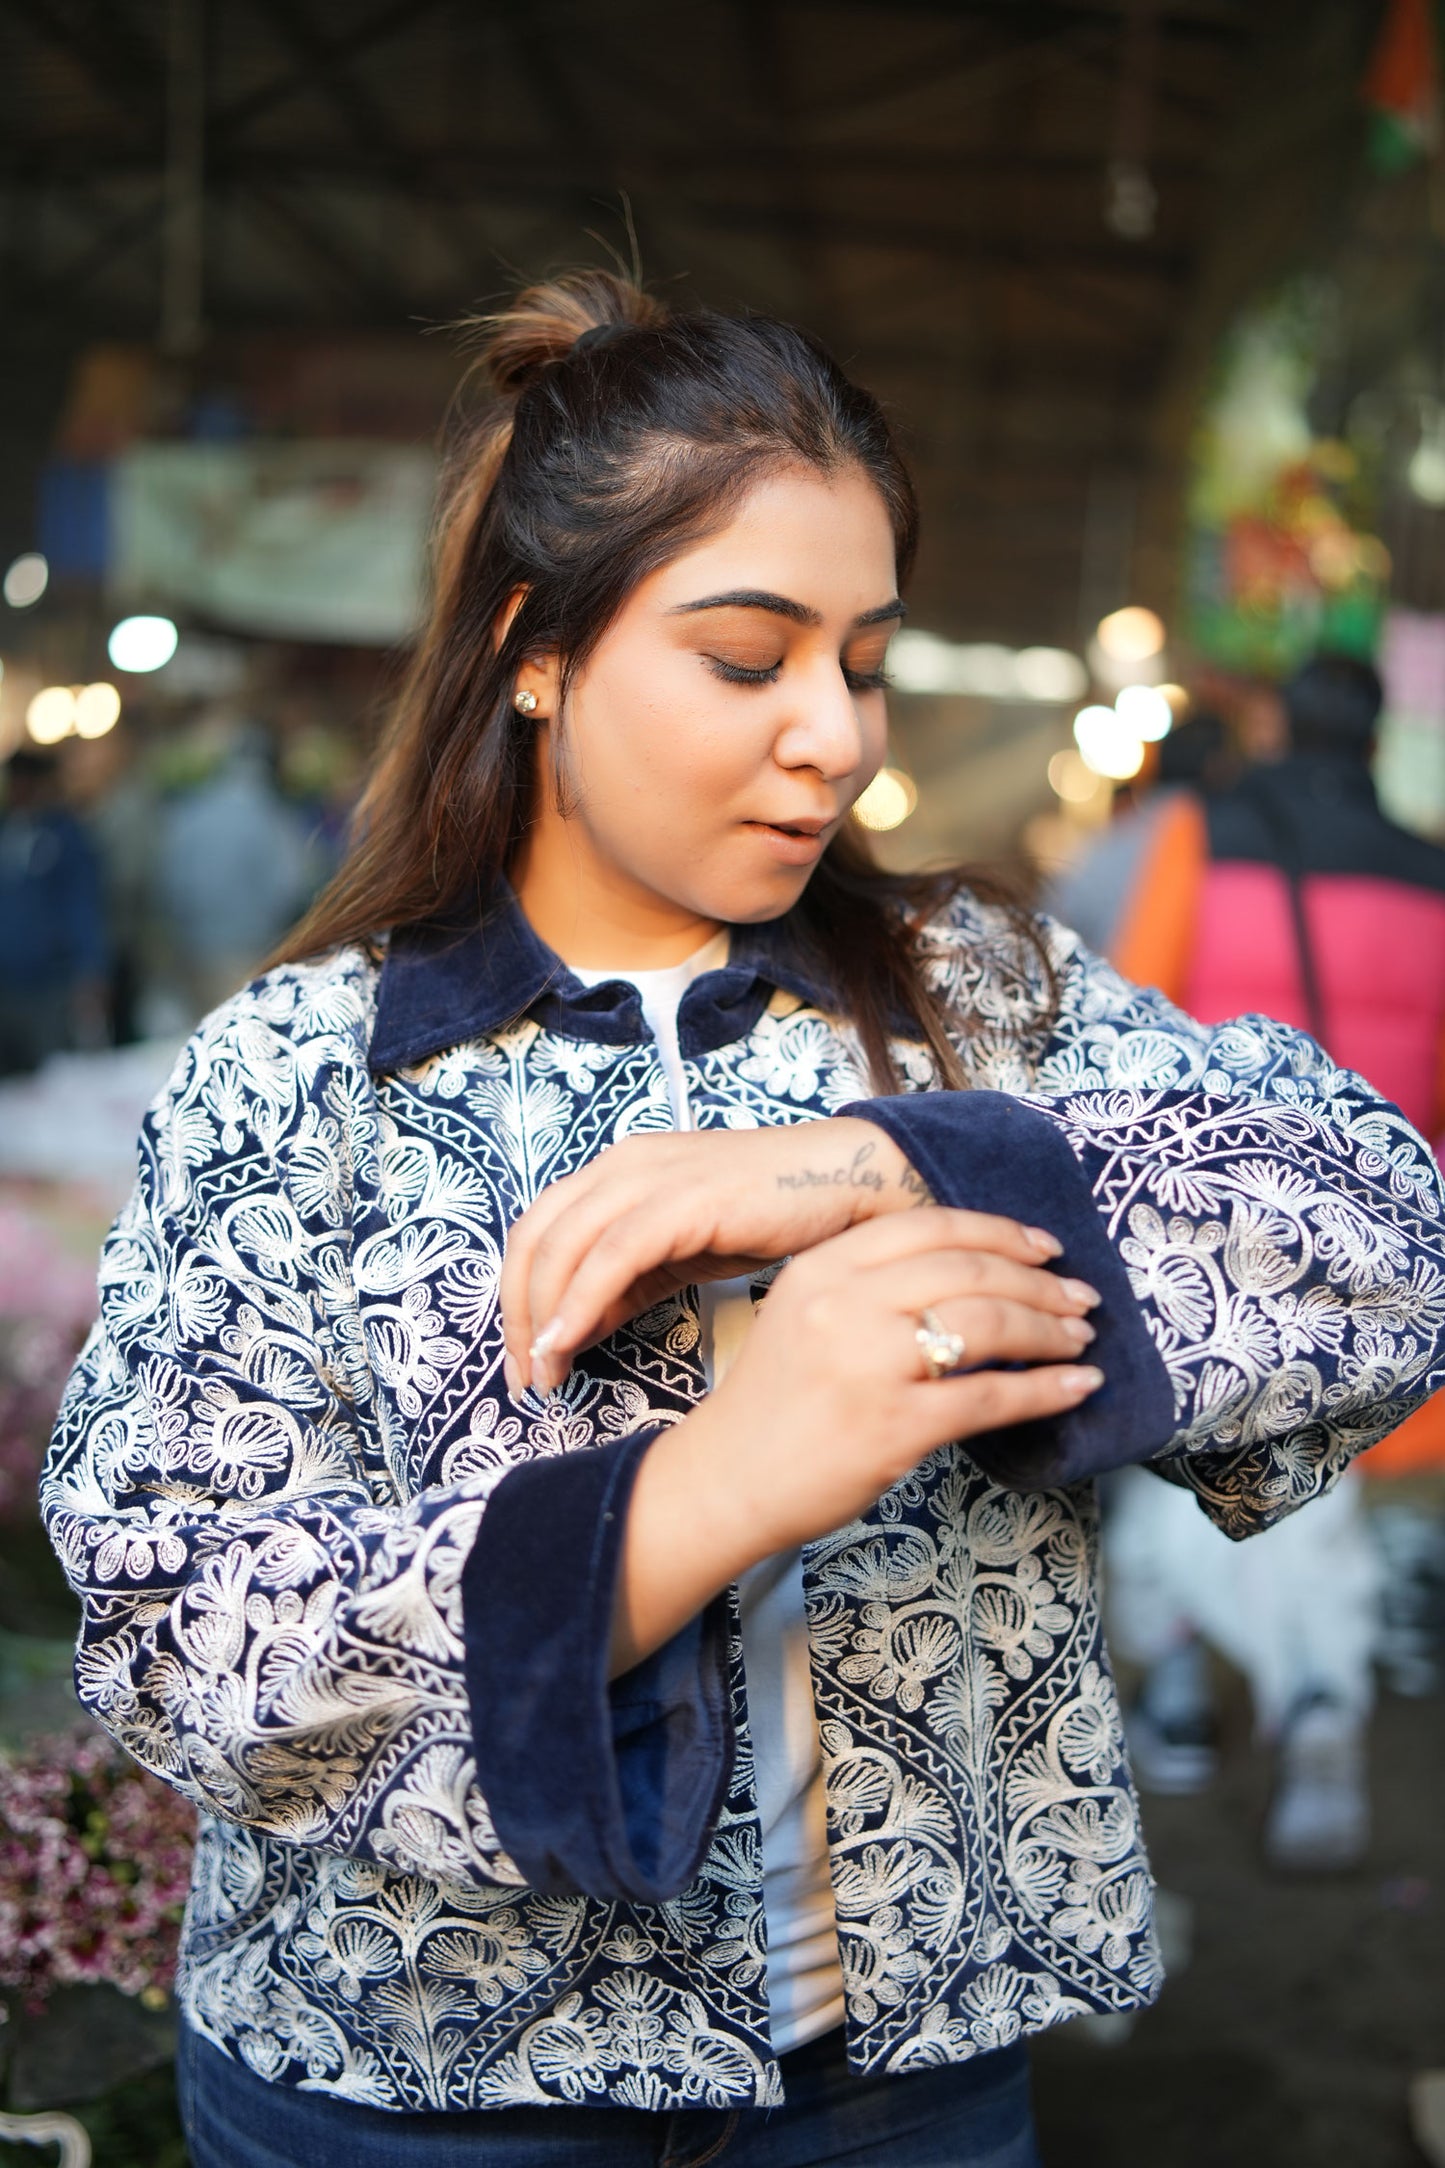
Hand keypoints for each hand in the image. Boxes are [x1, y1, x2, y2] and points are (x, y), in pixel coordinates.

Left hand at [501, 1117, 1059, 1394]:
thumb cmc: (769, 1216)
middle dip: (518, 1314)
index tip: (524, 1360)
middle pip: (534, 1238)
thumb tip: (574, 1328)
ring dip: (544, 1316)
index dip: (517, 1298)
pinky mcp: (682, 1199)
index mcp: (617, 1171)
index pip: (537, 1232)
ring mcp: (650, 1176)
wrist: (847, 1185)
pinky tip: (574, 1342)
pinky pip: (611, 1254)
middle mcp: (623, 1165)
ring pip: (562, 1246)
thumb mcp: (680, 1255)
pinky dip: (582, 1301)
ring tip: (547, 1372)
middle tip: (525, 1377)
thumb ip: (626, 1283)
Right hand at [611, 1207, 1102, 1670]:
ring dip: (1049, 1330)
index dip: (1001, 1232)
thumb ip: (872, 1284)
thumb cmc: (776, 1401)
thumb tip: (975, 1272)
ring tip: (1079, 1339)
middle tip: (1078, 1297)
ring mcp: (870, 1365)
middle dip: (1038, 1283)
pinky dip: (1046, 1391)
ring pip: (988, 1324)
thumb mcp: (806, 1312)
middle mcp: (846, 1304)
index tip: (1043, 1248)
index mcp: (825, 1267)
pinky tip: (1076, 1388)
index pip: (932, 1226)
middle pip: (969, 1270)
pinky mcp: (894, 1426)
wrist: (728, 1479)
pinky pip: (991, 1398)